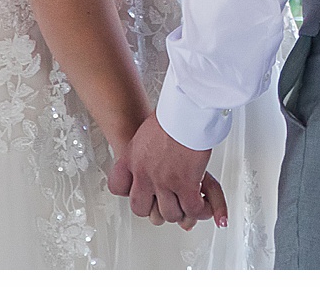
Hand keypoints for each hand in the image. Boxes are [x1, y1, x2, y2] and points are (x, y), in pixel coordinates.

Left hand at [110, 112, 227, 230]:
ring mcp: (164, 182)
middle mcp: (144, 174)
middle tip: (167, 200)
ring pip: (169, 213)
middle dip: (154, 208)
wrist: (187, 107)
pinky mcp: (186, 184)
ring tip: (188, 203)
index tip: (139, 188)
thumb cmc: (173, 111)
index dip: (128, 190)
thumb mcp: (148, 129)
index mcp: (132, 158)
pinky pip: (191, 209)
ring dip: (180, 210)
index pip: (117, 186)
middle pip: (141, 209)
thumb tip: (157, 149)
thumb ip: (146, 147)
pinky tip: (203, 204)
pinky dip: (199, 209)